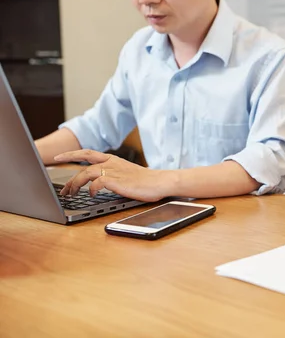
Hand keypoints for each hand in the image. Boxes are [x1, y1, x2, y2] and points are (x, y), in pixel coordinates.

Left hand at [54, 150, 171, 201]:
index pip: (88, 153)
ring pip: (86, 173)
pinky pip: (96, 183)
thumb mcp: (127, 174)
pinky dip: (91, 189)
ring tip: (72, 194)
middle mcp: (111, 163)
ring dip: (75, 184)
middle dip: (69, 177)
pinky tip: (92, 195)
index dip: (72, 153)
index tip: (59, 157)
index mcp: (113, 159)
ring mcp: (113, 171)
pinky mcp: (116, 181)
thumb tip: (101, 184)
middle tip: (63, 190)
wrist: (160, 181)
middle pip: (83, 164)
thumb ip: (113, 175)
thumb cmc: (147, 181)